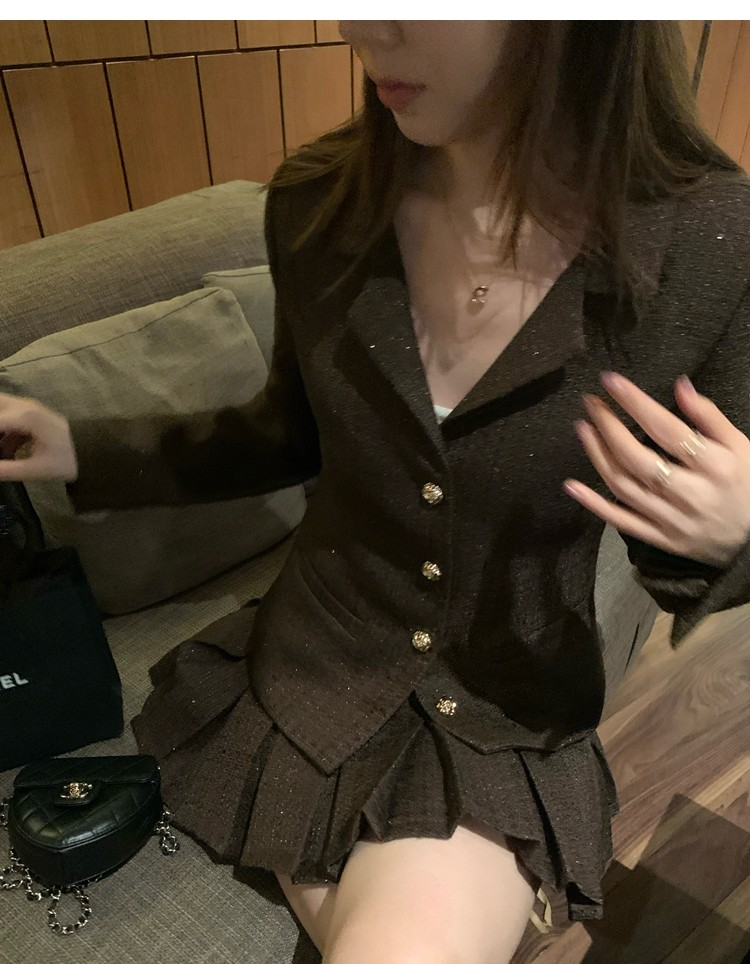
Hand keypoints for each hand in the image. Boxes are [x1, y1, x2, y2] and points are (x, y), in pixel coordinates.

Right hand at [0, 393, 77, 482]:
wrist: (95, 451)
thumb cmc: (68, 459)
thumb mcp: (35, 469)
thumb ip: (6, 470)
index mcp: (23, 417)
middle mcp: (22, 406)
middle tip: (2, 452)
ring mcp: (27, 408)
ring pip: (0, 412)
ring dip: (0, 432)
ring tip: (5, 454)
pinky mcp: (30, 415)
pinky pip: (7, 419)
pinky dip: (2, 434)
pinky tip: (6, 456)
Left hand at [562, 371, 749, 566]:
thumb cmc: (746, 484)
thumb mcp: (741, 447)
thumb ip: (710, 417)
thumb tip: (680, 385)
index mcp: (714, 465)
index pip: (666, 428)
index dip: (635, 403)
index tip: (611, 381)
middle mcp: (690, 493)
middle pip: (638, 458)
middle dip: (609, 427)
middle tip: (591, 403)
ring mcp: (672, 519)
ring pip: (625, 487)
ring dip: (597, 456)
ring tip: (582, 429)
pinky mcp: (661, 539)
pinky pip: (622, 522)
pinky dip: (594, 505)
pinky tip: (572, 486)